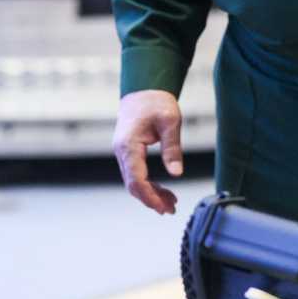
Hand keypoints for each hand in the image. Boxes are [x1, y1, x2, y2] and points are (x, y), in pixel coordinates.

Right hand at [113, 90, 184, 213]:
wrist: (144, 89)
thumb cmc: (157, 102)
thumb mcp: (171, 122)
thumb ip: (172, 148)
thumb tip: (176, 173)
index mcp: (129, 145)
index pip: (136, 179)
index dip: (149, 196)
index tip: (164, 207)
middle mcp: (121, 151)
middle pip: (133, 184)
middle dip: (151, 199)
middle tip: (171, 209)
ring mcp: (122, 152)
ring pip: (133, 181)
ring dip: (150, 193)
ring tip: (170, 203)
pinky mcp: (128, 151)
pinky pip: (135, 173)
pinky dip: (148, 184)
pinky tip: (162, 190)